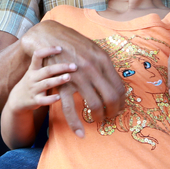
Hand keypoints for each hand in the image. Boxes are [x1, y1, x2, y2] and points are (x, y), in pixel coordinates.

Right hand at [6, 47, 74, 112]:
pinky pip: (44, 100)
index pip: (38, 55)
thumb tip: (64, 54)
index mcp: (32, 69)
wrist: (16, 99)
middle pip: (47, 70)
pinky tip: (59, 97)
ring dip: (58, 80)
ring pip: (46, 84)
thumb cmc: (31, 83)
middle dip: (60, 67)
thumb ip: (45, 66)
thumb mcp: (33, 72)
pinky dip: (51, 99)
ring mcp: (33, 89)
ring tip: (69, 77)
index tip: (60, 48)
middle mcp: (32, 78)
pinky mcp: (35, 101)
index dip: (48, 50)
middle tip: (74, 66)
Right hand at [21, 21, 123, 136]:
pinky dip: (75, 124)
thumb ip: (105, 63)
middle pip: (111, 98)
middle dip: (113, 111)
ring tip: (99, 120)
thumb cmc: (72, 42)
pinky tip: (80, 132)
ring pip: (95, 105)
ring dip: (99, 117)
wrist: (48, 36)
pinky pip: (70, 109)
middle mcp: (93, 69)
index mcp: (103, 60)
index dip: (121, 102)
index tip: (120, 108)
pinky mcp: (62, 84)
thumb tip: (116, 79)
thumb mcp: (93, 48)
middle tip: (111, 116)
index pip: (119, 87)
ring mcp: (78, 77)